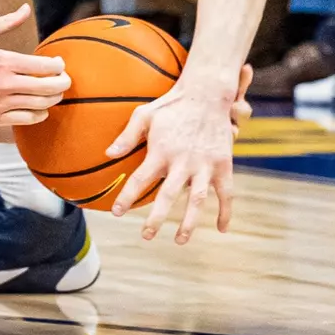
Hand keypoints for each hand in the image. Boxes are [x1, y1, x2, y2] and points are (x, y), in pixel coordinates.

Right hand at [0, 5, 70, 126]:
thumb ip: (5, 22)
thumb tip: (26, 9)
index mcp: (4, 61)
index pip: (44, 66)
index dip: (58, 65)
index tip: (58, 63)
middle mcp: (6, 83)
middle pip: (48, 87)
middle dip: (63, 83)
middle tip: (65, 79)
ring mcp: (2, 103)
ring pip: (41, 104)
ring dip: (54, 98)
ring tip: (55, 92)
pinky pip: (28, 119)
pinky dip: (40, 114)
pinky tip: (40, 107)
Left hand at [107, 64, 252, 243]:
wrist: (207, 93)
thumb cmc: (172, 105)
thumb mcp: (144, 115)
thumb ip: (127, 136)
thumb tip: (108, 154)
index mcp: (160, 151)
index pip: (139, 180)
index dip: (126, 197)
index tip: (116, 213)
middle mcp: (182, 161)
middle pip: (167, 197)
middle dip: (156, 219)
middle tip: (146, 236)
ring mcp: (204, 165)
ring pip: (197, 201)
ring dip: (189, 223)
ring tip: (180, 240)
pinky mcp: (223, 165)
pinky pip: (226, 193)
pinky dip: (226, 212)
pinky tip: (221, 229)